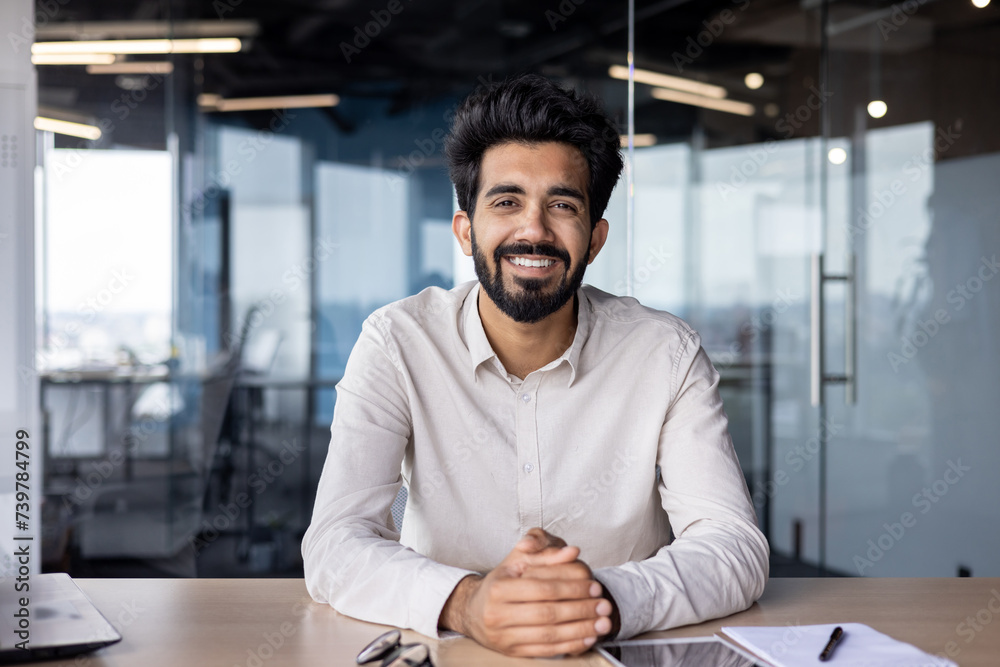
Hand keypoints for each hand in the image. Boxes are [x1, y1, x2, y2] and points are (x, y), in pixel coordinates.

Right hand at [439, 528, 612, 656]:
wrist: (472, 611)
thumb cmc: (500, 582)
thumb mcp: (517, 561)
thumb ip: (546, 554)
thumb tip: (572, 551)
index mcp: (499, 587)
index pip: (543, 587)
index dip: (572, 587)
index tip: (595, 585)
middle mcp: (498, 614)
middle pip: (548, 613)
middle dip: (581, 610)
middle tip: (604, 605)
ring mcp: (504, 636)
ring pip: (549, 634)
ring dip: (580, 630)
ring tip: (603, 623)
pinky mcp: (511, 652)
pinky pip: (545, 650)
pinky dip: (569, 645)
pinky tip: (587, 638)